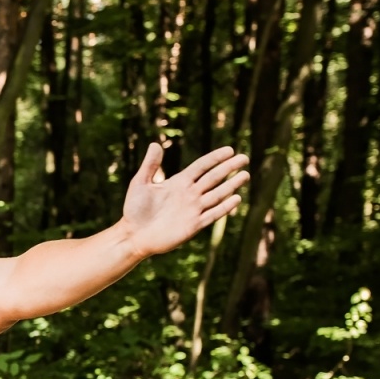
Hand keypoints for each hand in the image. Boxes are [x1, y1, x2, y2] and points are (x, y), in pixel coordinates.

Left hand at [121, 143, 247, 257]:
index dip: (215, 158)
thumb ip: (150, 165)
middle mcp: (189, 194)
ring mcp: (193, 209)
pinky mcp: (193, 225)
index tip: (230, 150)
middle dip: (229, 168)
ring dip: (231, 185)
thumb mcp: (140, 183)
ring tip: (245, 175)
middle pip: (213, 178)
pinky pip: (212, 214)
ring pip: (217, 194)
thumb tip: (155, 144)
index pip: (202, 166)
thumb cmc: (135, 209)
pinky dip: (224, 207)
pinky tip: (236, 198)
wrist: (134, 235)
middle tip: (244, 158)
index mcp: (179, 182)